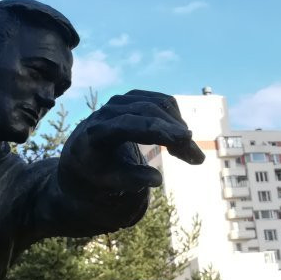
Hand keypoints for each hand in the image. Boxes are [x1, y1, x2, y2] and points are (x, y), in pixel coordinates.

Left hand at [58, 90, 203, 195]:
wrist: (83, 150)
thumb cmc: (96, 169)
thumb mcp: (108, 181)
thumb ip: (129, 180)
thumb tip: (156, 180)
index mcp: (97, 132)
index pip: (129, 125)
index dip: (158, 130)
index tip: (184, 139)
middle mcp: (108, 110)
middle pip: (150, 114)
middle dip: (176, 135)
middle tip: (196, 159)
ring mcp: (122, 100)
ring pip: (161, 106)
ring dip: (180, 128)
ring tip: (190, 156)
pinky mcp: (134, 97)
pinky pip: (163, 103)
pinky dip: (176, 121)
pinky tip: (180, 142)